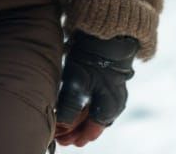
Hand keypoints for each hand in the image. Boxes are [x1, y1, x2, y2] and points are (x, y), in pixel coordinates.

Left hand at [54, 32, 137, 146]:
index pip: (91, 131)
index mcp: (109, 109)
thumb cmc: (92, 59)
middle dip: (76, 131)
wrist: (107, 34)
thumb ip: (70, 106)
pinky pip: (97, 101)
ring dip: (79, 120)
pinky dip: (84, 107)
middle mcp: (115, 104)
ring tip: (64, 124)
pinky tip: (74, 107)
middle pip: (93, 124)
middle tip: (60, 136)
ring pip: (94, 113)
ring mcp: (113, 92)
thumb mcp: (78, 83)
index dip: (75, 137)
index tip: (60, 140)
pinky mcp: (109, 82)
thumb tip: (62, 125)